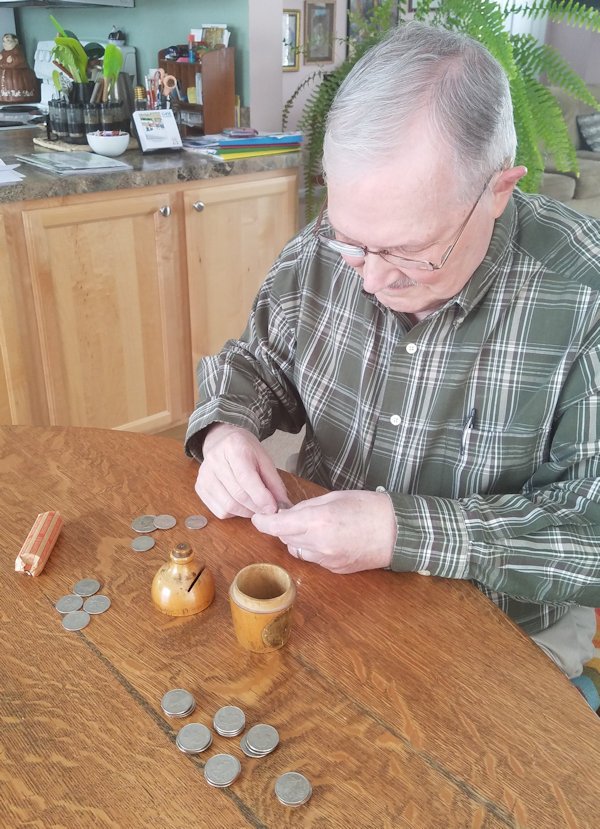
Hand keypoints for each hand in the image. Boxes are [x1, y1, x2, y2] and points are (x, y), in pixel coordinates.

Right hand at [195, 424, 290, 518]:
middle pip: (238, 494)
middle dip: (256, 507)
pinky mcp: (199, 487)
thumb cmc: (245, 450)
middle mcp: (214, 460)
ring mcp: (204, 475)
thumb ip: (274, 482)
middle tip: (268, 510)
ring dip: (246, 512)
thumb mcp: (264, 459)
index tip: (273, 508)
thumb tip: (283, 506)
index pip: (246, 478)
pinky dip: (234, 513)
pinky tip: (241, 504)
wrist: (222, 441)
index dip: (261, 496)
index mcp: (233, 447)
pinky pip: (219, 510)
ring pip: (228, 506)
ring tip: (256, 507)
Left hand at [251, 490, 396, 573]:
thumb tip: (290, 513)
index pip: (277, 525)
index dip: (263, 522)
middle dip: (285, 528)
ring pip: (297, 551)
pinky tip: (329, 539)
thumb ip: (308, 506)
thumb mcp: (335, 497)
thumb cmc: (369, 507)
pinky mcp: (335, 569)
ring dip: (298, 539)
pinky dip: (313, 549)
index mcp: (317, 520)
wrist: (398, 532)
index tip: (259, 518)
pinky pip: (313, 559)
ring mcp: (326, 560)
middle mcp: (318, 543)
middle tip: (295, 515)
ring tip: (315, 527)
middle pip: (285, 538)